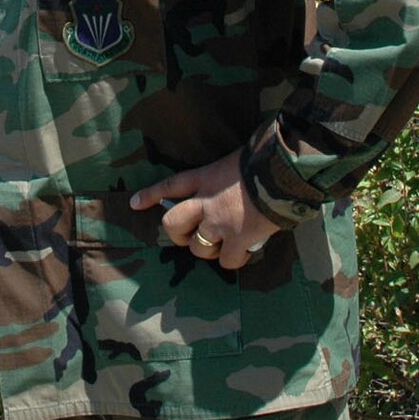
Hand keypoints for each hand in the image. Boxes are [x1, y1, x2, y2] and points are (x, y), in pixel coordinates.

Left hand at [129, 153, 280, 270]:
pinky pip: (227, 261)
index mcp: (204, 177)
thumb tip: (228, 189)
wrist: (284, 173)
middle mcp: (205, 202)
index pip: (168, 186)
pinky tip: (245, 251)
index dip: (150, 196)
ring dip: (209, 249)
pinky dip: (235, 259)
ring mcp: (219, 223)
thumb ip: (223, 177)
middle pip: (173, 223)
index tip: (134, 204)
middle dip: (177, 234)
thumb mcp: (234, 161)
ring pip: (198, 248)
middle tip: (189, 236)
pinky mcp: (238, 240)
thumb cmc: (264, 158)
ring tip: (225, 243)